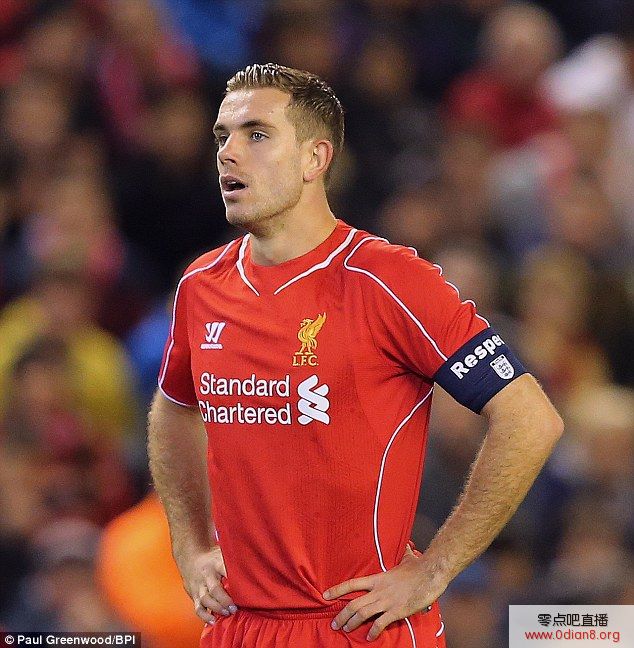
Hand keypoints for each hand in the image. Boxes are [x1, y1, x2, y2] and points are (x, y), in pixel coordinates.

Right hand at [180, 545, 236, 623]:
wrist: (191, 559)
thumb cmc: (212, 558)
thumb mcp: (223, 553)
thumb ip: (235, 560)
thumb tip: (255, 564)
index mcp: (216, 563)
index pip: (224, 569)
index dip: (233, 577)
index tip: (243, 585)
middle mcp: (207, 575)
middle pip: (214, 589)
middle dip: (224, 600)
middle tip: (234, 608)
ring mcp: (199, 586)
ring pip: (205, 599)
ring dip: (216, 608)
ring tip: (227, 613)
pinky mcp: (194, 595)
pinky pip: (198, 607)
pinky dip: (204, 616)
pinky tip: (213, 621)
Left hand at [323, 546, 447, 640]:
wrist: (430, 574)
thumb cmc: (418, 566)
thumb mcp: (407, 558)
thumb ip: (403, 554)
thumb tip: (407, 545)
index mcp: (378, 578)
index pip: (352, 584)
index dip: (337, 590)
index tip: (325, 595)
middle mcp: (378, 591)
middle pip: (354, 604)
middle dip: (342, 615)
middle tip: (334, 624)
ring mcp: (387, 602)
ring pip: (363, 614)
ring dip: (352, 623)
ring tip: (345, 630)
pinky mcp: (396, 611)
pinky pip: (381, 623)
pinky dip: (373, 631)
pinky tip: (369, 637)